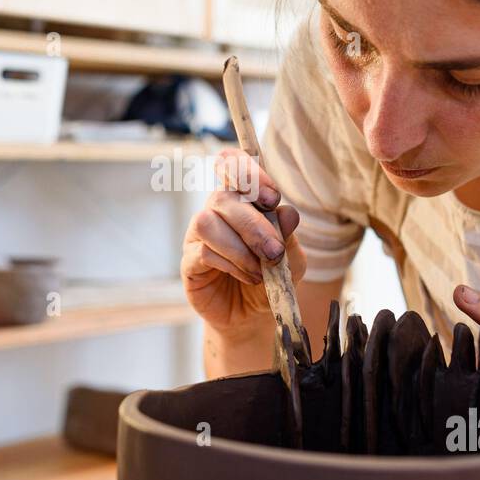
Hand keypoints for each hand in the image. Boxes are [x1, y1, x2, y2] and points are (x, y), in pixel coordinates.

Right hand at [181, 148, 306, 333]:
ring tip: (259, 270)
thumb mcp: (290, 257)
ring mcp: (199, 235)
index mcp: (242, 198)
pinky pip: (204, 252)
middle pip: (223, 197)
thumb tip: (287, 213)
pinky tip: (248, 277)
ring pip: (207, 221)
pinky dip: (231, 264)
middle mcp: (216, 210)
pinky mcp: (189, 261)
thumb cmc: (272, 277)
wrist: (255, 315)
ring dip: (239, 247)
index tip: (273, 198)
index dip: (247, 171)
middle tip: (274, 252)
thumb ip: (288, 235)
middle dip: (254, 225)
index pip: (232, 164)